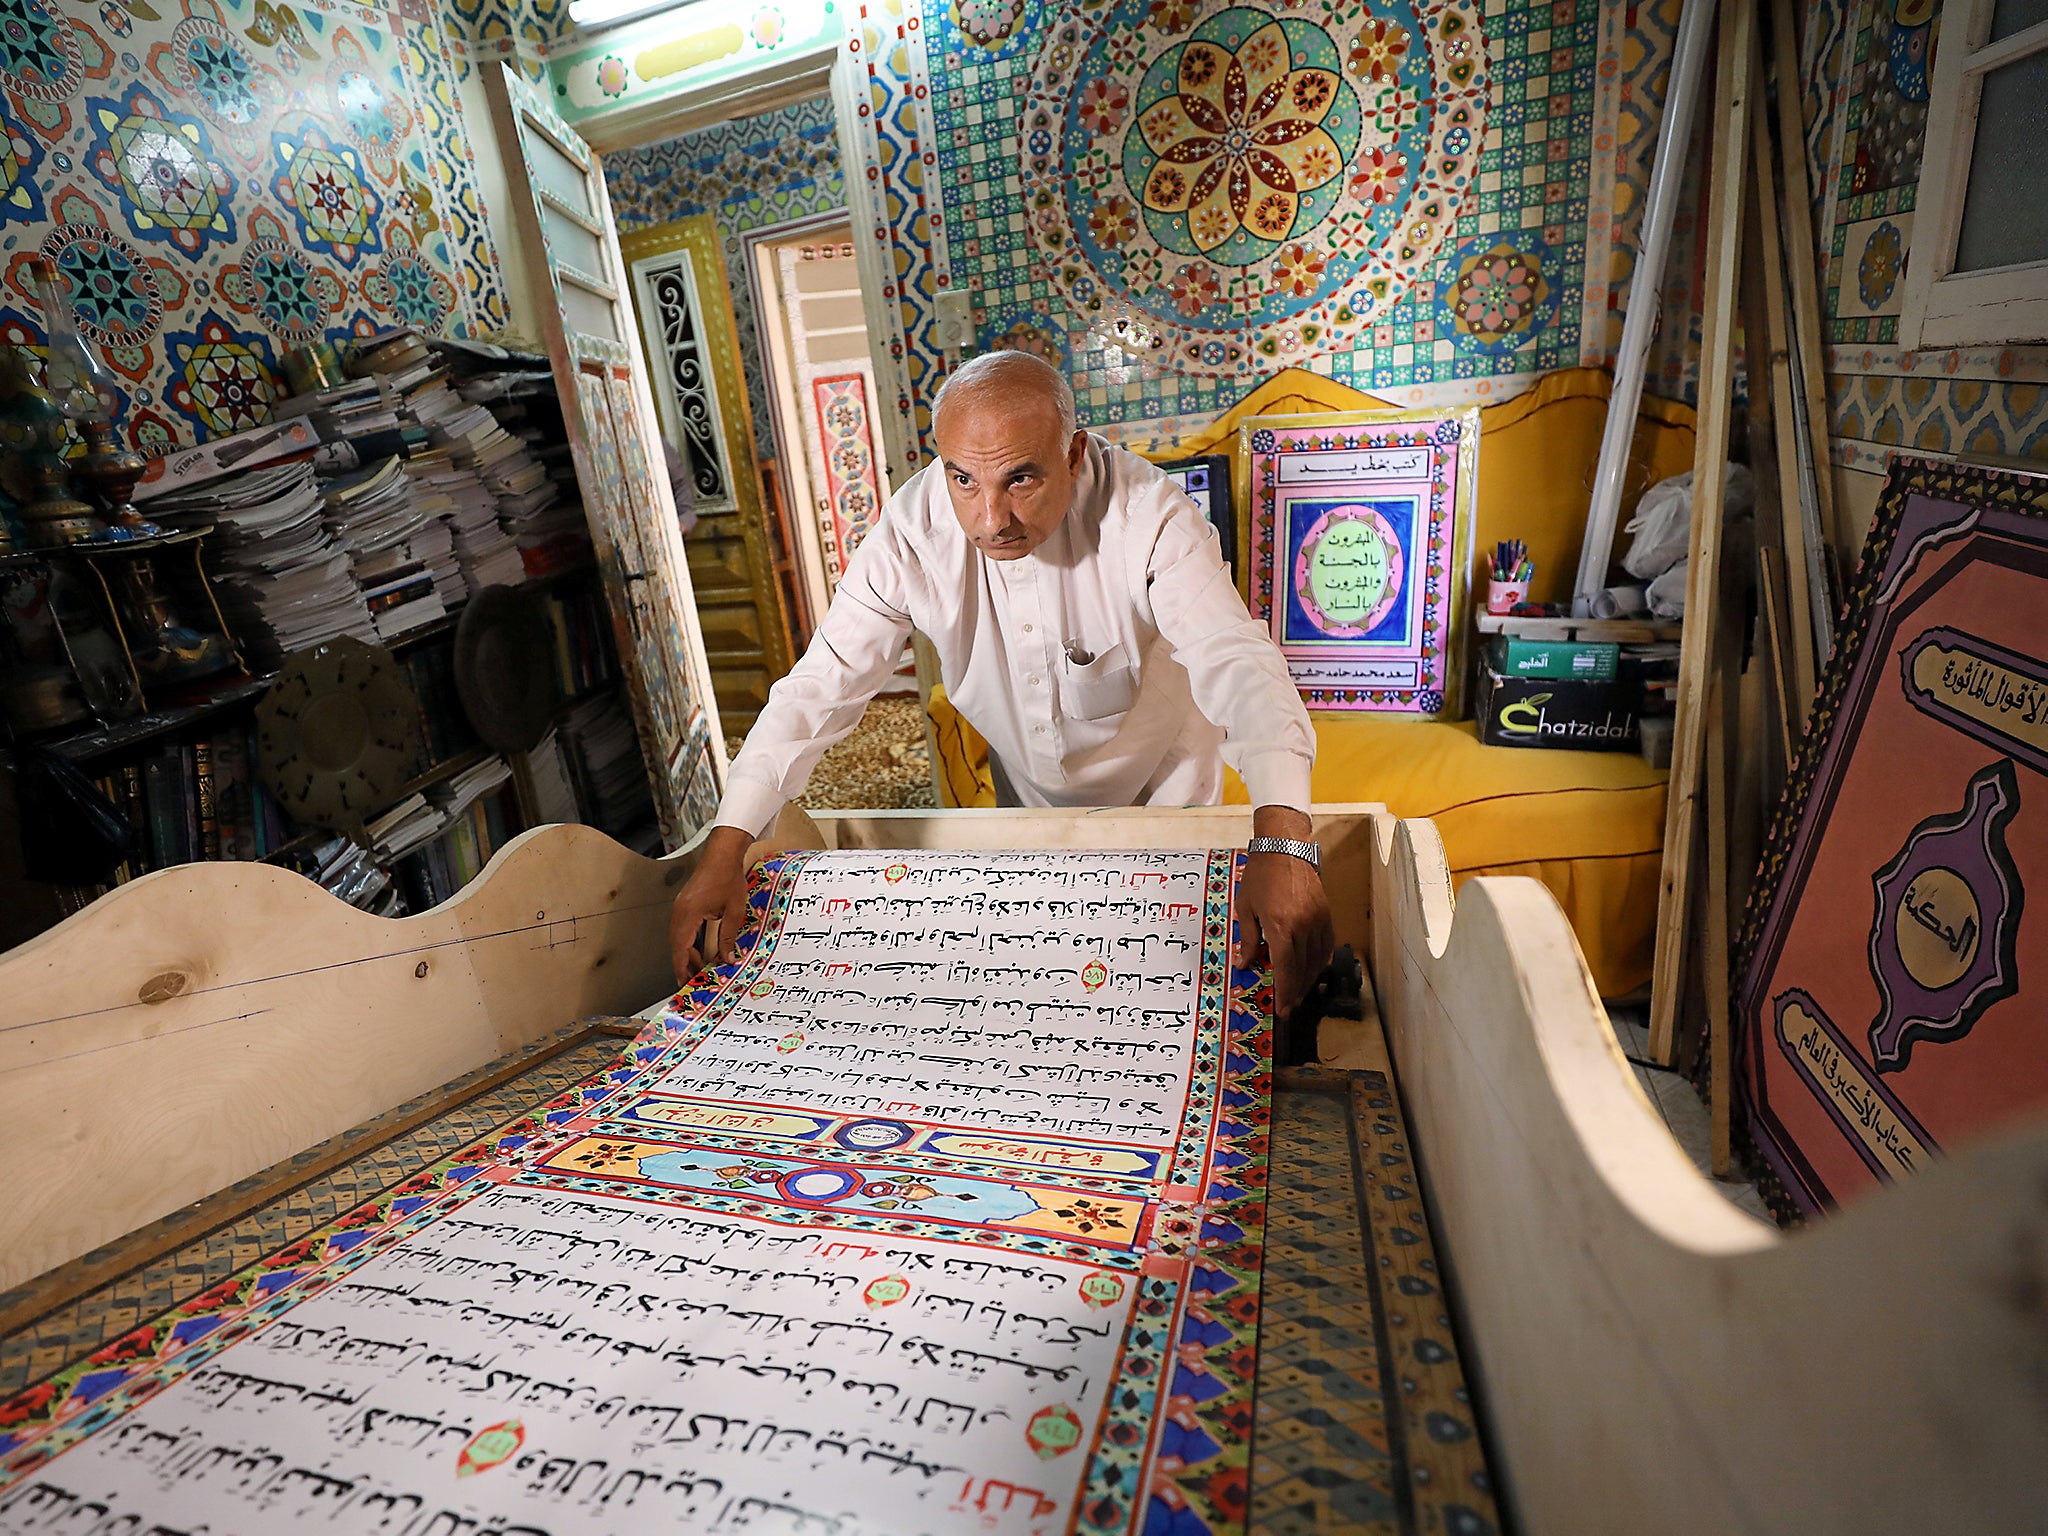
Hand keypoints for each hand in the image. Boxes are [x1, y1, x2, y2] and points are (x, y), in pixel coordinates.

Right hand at [668, 826, 755, 982]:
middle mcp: (680, 912)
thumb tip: (727, 957)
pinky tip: (700, 948)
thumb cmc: (727, 877)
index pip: (681, 948)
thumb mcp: (733, 911)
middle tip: (695, 979)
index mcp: (688, 915)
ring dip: (688, 952)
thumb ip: (728, 936)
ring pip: (679, 937)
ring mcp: (681, 907)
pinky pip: (683, 928)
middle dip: (685, 963)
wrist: (723, 854)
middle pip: (677, 945)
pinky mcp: (686, 904)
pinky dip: (689, 941)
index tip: (683, 982)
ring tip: (700, 967)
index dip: (681, 967)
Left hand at [1234, 808, 1334, 1015]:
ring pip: (1317, 960)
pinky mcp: (1326, 915)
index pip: (1285, 969)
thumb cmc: (1261, 876)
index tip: (1284, 1008)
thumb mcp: (1246, 909)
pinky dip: (1320, 961)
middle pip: (1303, 969)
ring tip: (1299, 991)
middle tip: (1290, 1006)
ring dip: (1309, 979)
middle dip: (1296, 991)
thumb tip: (1244, 964)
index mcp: (1280, 926)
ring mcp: (1318, 920)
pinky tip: (1312, 970)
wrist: (1285, 849)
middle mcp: (1303, 926)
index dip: (1285, 992)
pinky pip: (1326, 946)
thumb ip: (1248, 940)